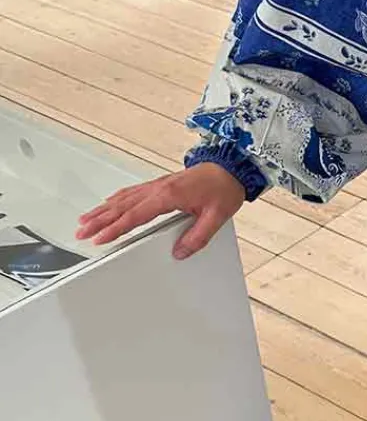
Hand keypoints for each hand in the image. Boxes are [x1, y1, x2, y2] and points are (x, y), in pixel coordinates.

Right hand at [77, 163, 246, 260]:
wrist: (231, 168)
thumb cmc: (224, 188)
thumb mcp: (216, 218)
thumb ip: (197, 237)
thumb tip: (180, 253)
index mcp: (169, 195)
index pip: (135, 215)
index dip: (115, 228)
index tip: (100, 238)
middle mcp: (159, 188)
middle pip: (121, 206)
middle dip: (99, 219)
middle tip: (81, 231)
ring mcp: (158, 185)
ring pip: (123, 198)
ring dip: (102, 209)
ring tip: (86, 220)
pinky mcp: (160, 184)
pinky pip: (132, 192)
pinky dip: (115, 200)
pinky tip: (108, 204)